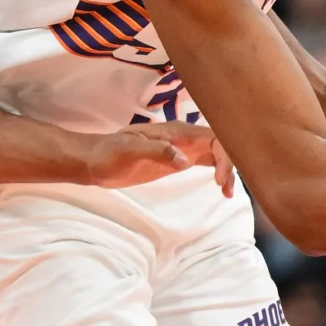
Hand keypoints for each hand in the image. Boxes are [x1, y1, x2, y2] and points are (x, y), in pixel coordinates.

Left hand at [85, 121, 219, 188]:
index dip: (224, 155)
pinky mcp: (179, 160)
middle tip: (225, 190)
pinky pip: (207, 161)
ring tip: (227, 194)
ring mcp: (183, 148)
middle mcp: (184, 137)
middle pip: (220, 144)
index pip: (212, 137)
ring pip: (217, 153)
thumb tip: (185, 161)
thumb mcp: (129, 150)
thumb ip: (157, 151)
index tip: (219, 179)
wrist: (95, 161)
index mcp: (175, 131)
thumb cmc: (109, 153)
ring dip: (227, 169)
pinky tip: (222, 188)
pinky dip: (219, 172)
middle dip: (230, 164)